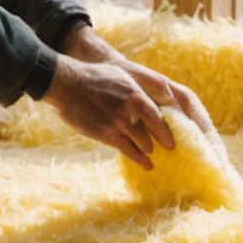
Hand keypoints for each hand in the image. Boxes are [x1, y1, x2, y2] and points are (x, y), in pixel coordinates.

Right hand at [42, 24, 213, 168]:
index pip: (159, 119)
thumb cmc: (95, 78)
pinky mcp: (107, 136)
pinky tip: (148, 165)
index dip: (167, 131)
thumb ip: (137, 90)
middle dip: (158, 141)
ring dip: (147, 149)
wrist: (70, 86)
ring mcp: (119, 126)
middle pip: (152, 134)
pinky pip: (129, 152)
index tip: (173, 139)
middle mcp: (131, 113)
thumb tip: (152, 99)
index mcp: (136, 97)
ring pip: (142, 144)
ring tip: (151, 153)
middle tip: (165, 148)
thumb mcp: (122, 77)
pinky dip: (140, 160)